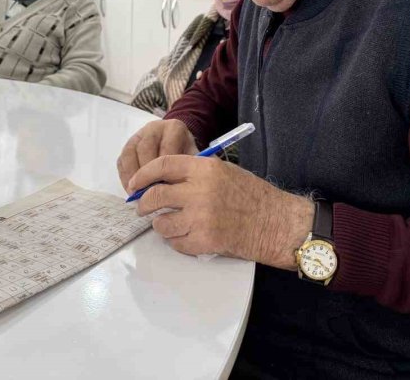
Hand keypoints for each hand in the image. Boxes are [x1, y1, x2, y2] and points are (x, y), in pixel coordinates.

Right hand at [116, 119, 196, 191]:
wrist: (178, 144)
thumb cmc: (187, 155)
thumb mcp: (194, 158)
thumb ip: (189, 170)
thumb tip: (180, 189)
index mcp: (174, 128)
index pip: (167, 148)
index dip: (163, 170)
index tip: (164, 189)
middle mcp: (155, 127)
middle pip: (145, 149)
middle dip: (145, 174)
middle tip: (148, 194)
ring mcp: (139, 135)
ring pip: (130, 154)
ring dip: (133, 176)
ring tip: (137, 194)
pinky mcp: (128, 145)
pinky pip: (122, 160)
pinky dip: (125, 176)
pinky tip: (131, 189)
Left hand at [129, 153, 313, 266]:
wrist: (275, 222)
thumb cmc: (251, 195)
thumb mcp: (223, 171)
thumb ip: (193, 173)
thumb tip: (160, 180)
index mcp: (204, 169)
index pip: (162, 166)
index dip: (143, 175)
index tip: (134, 184)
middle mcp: (200, 191)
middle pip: (156, 196)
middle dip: (143, 204)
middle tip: (142, 207)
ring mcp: (201, 218)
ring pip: (162, 223)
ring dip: (160, 225)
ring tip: (167, 223)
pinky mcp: (204, 241)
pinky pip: (176, 243)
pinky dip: (176, 241)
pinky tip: (186, 236)